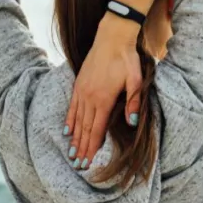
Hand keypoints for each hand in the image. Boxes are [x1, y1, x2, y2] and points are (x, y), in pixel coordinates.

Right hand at [65, 15, 143, 168]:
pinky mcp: (78, 84)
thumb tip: (132, 123)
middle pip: (84, 128)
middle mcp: (90, 97)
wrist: (112, 37)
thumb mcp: (135, 80)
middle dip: (82, 148)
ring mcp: (82, 91)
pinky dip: (69, 120)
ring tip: (71, 154)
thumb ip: (132, 103)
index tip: (88, 161)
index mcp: (104, 99)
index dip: (93, 147)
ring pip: (77, 120)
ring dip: (74, 138)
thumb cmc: (126, 59)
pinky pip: (72, 107)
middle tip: (78, 165)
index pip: (96, 129)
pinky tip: (67, 131)